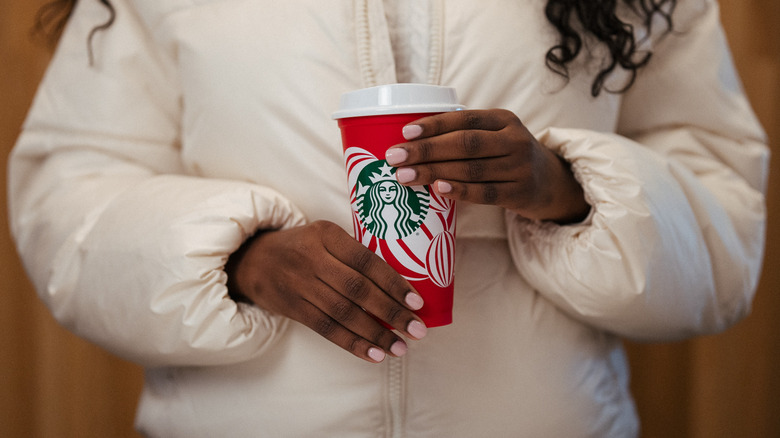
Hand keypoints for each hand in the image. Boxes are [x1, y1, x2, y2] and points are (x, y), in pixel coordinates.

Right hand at [225, 221, 427, 362]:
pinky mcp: (293, 308)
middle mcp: (312, 258)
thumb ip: (353, 254)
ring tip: (400, 347)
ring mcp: (300, 284)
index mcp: (326, 234)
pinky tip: (375, 354)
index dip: (393, 282)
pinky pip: (326, 329)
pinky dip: (353, 344)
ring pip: (344, 313)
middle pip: (357, 289)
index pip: (366, 260)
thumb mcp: (324, 236)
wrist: (252, 260)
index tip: (417, 301)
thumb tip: (400, 285)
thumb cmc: (303, 247)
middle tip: (417, 329)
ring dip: (376, 333)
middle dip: (391, 312)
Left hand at [385, 109, 589, 223]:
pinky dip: (460, 191)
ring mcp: (519, 167)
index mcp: (503, 119)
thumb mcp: (496, 135)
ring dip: (433, 172)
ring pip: (471, 169)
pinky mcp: (520, 193)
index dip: (434, 125)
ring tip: (403, 176)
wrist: (550, 183)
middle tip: (395, 157)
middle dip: (426, 150)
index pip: (464, 119)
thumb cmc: (507, 156)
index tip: (404, 132)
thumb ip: (464, 134)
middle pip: (464, 144)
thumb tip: (408, 140)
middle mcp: (514, 140)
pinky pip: (485, 193)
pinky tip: (438, 189)